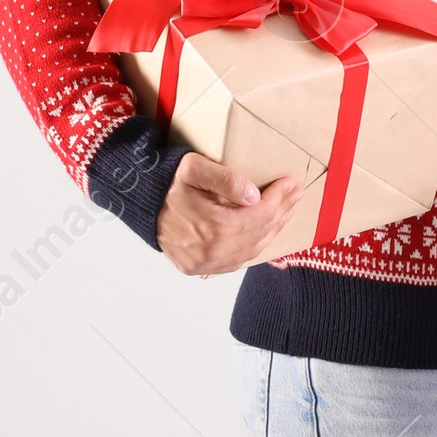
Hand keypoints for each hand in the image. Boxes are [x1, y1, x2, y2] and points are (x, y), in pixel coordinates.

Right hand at [156, 154, 302, 275]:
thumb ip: (225, 180)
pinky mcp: (200, 268)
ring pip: (252, 250)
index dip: (279, 198)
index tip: (291, 184)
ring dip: (272, 230)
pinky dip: (254, 247)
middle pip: (260, 232)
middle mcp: (212, 251)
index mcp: (214, 226)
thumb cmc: (167, 183)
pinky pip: (237, 261)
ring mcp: (206, 263)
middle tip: (295, 195)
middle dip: (281, 211)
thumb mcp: (194, 168)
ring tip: (285, 213)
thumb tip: (254, 195)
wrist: (140, 202)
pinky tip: (264, 233)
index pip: (260, 213)